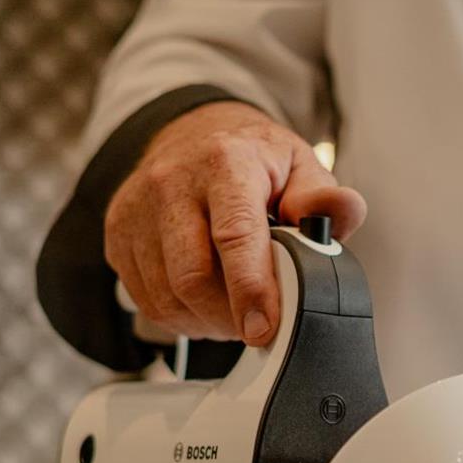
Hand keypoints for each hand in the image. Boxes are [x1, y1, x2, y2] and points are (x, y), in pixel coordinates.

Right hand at [104, 101, 366, 345]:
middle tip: (257, 324)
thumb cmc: (252, 159)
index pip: (234, 235)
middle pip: (192, 277)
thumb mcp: (298, 164)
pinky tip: (202, 307)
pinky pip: (145, 299)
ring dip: (205, 322)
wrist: (193, 134)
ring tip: (233, 314)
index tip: (264, 328)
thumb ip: (322, 196)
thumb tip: (345, 210)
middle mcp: (172, 182)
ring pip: (166, 296)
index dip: (250, 290)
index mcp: (225, 162)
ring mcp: (137, 209)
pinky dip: (179, 317)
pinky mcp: (117, 233)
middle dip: (229, 316)